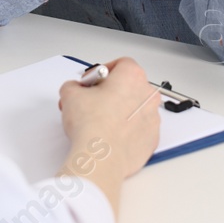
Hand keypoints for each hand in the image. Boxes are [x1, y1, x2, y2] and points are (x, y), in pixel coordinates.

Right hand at [56, 57, 160, 213]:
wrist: (101, 158)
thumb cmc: (92, 126)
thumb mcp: (70, 94)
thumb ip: (73, 86)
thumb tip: (74, 90)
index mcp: (132, 77)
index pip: (120, 64)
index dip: (102, 72)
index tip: (92, 82)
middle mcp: (147, 95)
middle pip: (129, 86)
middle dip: (111, 92)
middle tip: (93, 102)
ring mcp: (153, 119)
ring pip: (135, 109)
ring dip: (120, 112)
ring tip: (100, 122)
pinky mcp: (151, 140)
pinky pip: (139, 129)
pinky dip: (127, 131)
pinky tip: (109, 136)